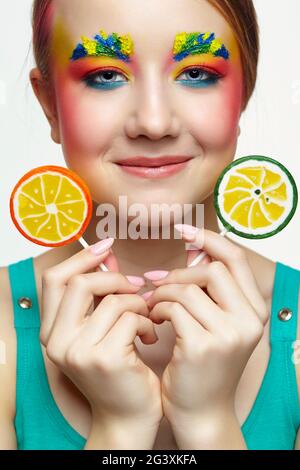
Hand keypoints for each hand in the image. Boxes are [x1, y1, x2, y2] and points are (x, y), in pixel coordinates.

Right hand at [40, 240, 162, 434]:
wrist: (128, 416)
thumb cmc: (118, 368)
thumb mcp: (100, 329)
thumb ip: (99, 294)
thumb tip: (107, 255)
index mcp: (52, 331)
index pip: (54, 280)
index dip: (81, 258)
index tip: (106, 247)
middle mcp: (57, 342)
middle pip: (78, 284)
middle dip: (114, 278)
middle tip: (136, 286)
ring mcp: (79, 352)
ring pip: (112, 300)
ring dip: (138, 304)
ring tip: (147, 318)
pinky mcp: (104, 359)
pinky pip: (130, 318)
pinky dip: (146, 321)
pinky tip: (150, 336)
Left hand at [144, 228, 267, 428]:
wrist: (201, 411)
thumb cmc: (204, 364)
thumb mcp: (219, 324)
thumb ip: (212, 292)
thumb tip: (193, 252)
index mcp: (254, 311)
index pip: (235, 259)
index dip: (209, 239)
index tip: (184, 230)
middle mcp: (248, 321)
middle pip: (212, 270)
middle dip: (179, 273)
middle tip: (157, 283)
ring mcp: (227, 334)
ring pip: (188, 288)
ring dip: (163, 293)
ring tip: (154, 306)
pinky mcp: (201, 345)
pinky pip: (173, 307)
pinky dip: (158, 309)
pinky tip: (154, 321)